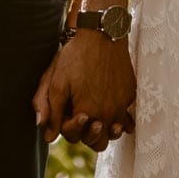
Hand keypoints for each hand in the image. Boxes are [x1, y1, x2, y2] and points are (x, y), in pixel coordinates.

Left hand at [33, 32, 135, 151]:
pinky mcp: (130, 94)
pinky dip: (119, 118)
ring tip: (97, 115)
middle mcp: (107, 114)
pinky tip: (110, 107)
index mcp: (87, 113)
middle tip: (83, 118)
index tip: (68, 111)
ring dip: (105, 129)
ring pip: (114, 133)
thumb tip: (48, 137)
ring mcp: (122, 105)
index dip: (67, 128)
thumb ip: (52, 112)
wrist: (101, 34)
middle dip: (88, 136)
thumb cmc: (75, 57)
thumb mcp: (56, 82)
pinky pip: (127, 117)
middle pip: (98, 143)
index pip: (76, 138)